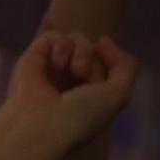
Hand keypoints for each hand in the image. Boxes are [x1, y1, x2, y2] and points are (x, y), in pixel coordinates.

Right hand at [2, 31, 137, 151]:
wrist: (43, 124)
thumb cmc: (82, 116)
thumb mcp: (118, 94)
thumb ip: (126, 65)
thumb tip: (103, 39)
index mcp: (91, 92)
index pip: (107, 62)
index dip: (113, 61)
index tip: (107, 69)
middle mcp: (71, 78)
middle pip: (93, 48)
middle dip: (95, 59)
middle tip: (84, 77)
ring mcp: (52, 67)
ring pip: (76, 38)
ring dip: (82, 51)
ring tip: (73, 71)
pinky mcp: (33, 57)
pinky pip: (53, 35)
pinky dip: (61, 46)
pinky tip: (58, 63)